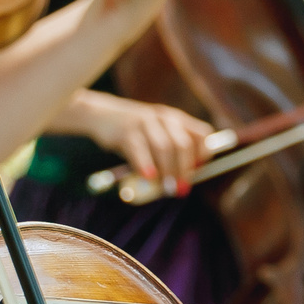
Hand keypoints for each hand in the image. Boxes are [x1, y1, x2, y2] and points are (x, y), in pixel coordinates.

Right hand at [71, 92, 216, 186]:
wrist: (100, 114)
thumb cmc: (134, 133)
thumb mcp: (157, 135)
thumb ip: (171, 153)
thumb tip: (183, 180)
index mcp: (176, 119)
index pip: (202, 134)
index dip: (203, 154)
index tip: (197, 171)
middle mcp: (164, 118)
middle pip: (183, 145)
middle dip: (184, 170)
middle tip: (181, 189)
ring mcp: (145, 122)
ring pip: (164, 148)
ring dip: (167, 171)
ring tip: (166, 189)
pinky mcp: (126, 131)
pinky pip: (139, 150)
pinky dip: (146, 165)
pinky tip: (148, 178)